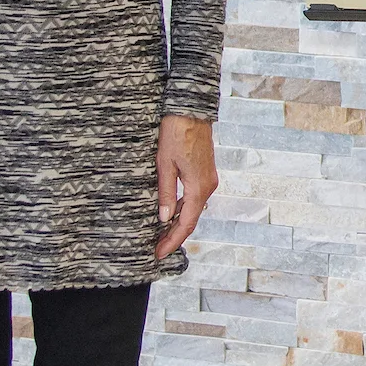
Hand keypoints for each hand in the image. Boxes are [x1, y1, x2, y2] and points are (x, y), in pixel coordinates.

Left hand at [155, 114, 217, 258]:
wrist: (190, 111)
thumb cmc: (176, 134)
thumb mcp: (164, 165)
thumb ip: (165, 193)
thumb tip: (163, 218)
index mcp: (198, 188)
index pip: (186, 224)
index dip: (172, 241)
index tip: (159, 253)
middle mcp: (207, 187)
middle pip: (191, 219)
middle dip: (174, 236)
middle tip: (157, 248)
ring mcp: (208, 180)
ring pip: (193, 209)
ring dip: (179, 223)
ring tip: (161, 234)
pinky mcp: (204, 173)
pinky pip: (194, 198)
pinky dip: (183, 209)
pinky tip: (170, 212)